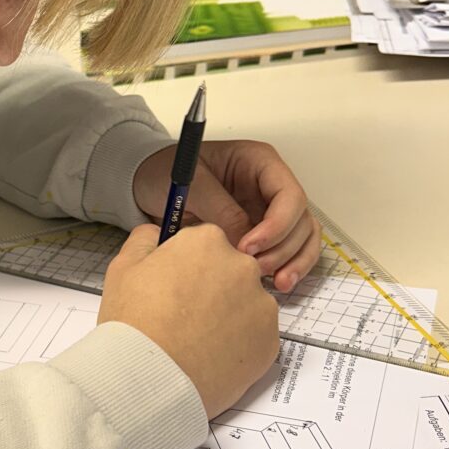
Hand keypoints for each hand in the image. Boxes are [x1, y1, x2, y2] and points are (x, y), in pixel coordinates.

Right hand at [98, 224, 279, 417]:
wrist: (150, 380)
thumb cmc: (134, 323)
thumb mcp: (122, 268)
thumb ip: (144, 239)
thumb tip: (156, 233)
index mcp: (207, 242)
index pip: (205, 243)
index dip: (186, 265)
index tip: (174, 286)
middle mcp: (242, 266)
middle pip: (230, 271)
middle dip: (212, 289)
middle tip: (184, 316)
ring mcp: (261, 305)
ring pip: (246, 304)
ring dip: (228, 316)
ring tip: (196, 340)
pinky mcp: (271, 341)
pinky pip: (256, 336)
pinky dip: (238, 344)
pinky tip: (211, 356)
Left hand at [132, 139, 320, 292]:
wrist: (147, 185)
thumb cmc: (166, 171)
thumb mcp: (191, 184)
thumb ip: (220, 210)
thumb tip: (244, 244)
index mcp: (259, 163)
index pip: (289, 194)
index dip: (277, 224)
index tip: (249, 246)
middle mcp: (270, 186)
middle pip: (300, 220)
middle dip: (283, 248)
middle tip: (254, 268)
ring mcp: (268, 210)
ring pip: (302, 238)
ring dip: (292, 262)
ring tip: (274, 284)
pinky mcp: (263, 234)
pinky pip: (288, 252)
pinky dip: (287, 268)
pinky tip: (277, 285)